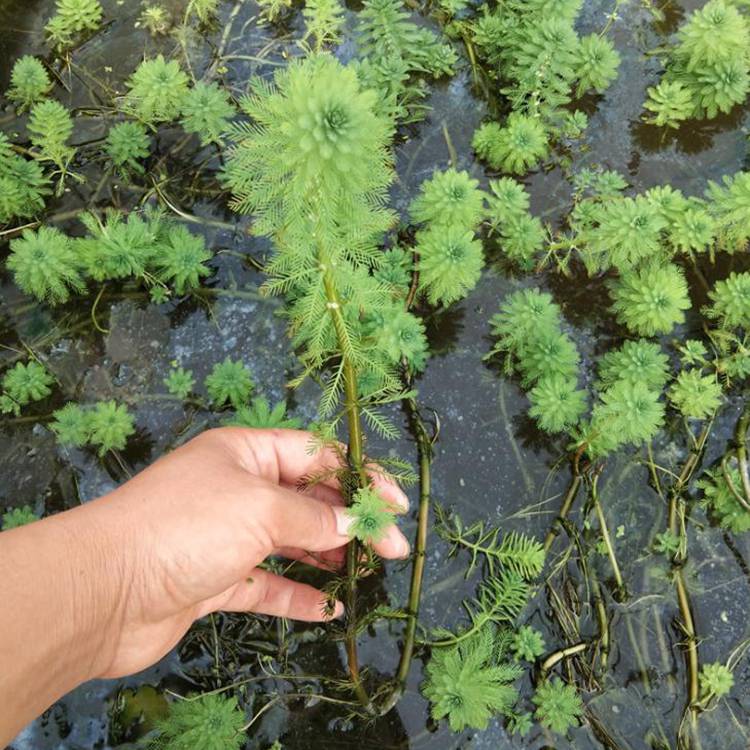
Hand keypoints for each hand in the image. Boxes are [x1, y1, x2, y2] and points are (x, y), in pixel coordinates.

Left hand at [88, 427, 409, 678]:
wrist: (104, 591)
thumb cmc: (186, 526)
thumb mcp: (261, 507)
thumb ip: (315, 515)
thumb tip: (358, 521)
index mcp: (246, 453)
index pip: (316, 455)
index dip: (360, 476)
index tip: (395, 505)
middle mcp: (238, 489)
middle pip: (308, 499)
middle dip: (351, 520)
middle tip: (391, 549)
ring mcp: (227, 536)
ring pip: (291, 542)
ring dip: (329, 556)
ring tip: (365, 572)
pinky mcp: (216, 580)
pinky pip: (268, 584)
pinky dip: (298, 595)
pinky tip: (329, 607)